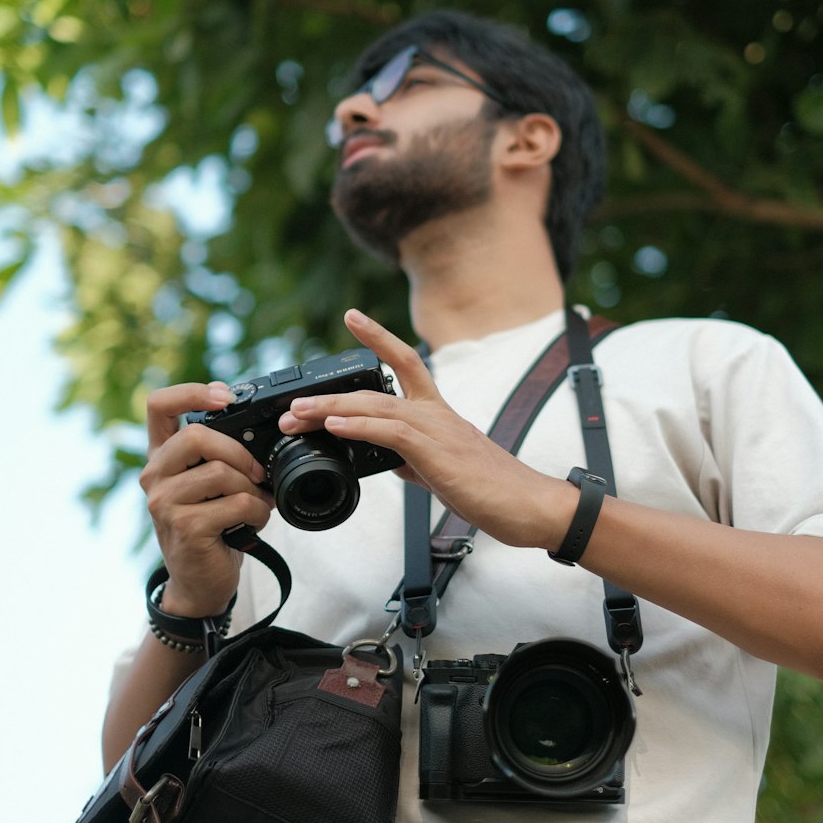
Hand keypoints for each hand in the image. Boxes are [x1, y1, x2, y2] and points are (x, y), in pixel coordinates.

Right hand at [141, 382, 273, 617]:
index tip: (225, 398)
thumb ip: (219, 455)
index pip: (158, 405)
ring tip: (256, 504)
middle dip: (240, 453)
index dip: (192, 392)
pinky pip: (236, 503)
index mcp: (161, 457)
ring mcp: (164, 502)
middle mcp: (154, 475)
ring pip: (220, 472)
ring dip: (252, 489)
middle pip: (197, 436)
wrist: (200, 584)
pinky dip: (257, 512)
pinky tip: (254, 523)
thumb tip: (261, 428)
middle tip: (258, 474)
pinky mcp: (185, 527)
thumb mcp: (210, 485)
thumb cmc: (212, 528)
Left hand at [277, 309, 573, 549]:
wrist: (529, 506)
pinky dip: (359, 426)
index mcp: (437, 412)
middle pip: (375, 388)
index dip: (377, 337)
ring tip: (298, 413)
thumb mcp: (443, 469)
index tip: (352, 316)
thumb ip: (414, 458)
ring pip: (376, 406)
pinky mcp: (438, 452)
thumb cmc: (491, 489)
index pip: (404, 362)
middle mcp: (436, 413)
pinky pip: (391, 432)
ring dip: (331, 409)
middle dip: (329, 395)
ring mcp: (438, 429)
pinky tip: (335, 426)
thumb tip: (388, 459)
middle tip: (293, 403)